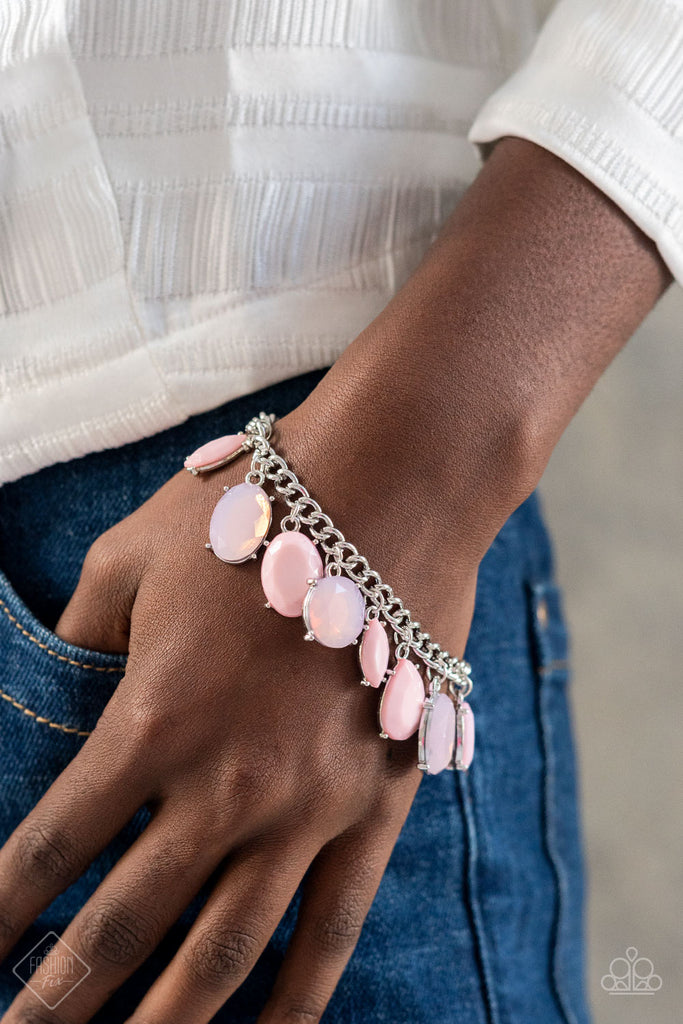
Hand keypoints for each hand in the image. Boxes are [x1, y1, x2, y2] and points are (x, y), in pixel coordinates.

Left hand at [0, 409, 477, 1023]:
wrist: (390, 487)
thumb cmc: (252, 513)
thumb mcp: (131, 562)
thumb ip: (81, 640)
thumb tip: (53, 694)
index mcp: (152, 721)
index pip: (48, 850)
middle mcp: (226, 785)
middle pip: (121, 930)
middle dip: (55, 1002)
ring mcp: (309, 806)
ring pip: (224, 957)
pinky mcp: (377, 805)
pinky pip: (332, 927)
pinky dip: (295, 1000)